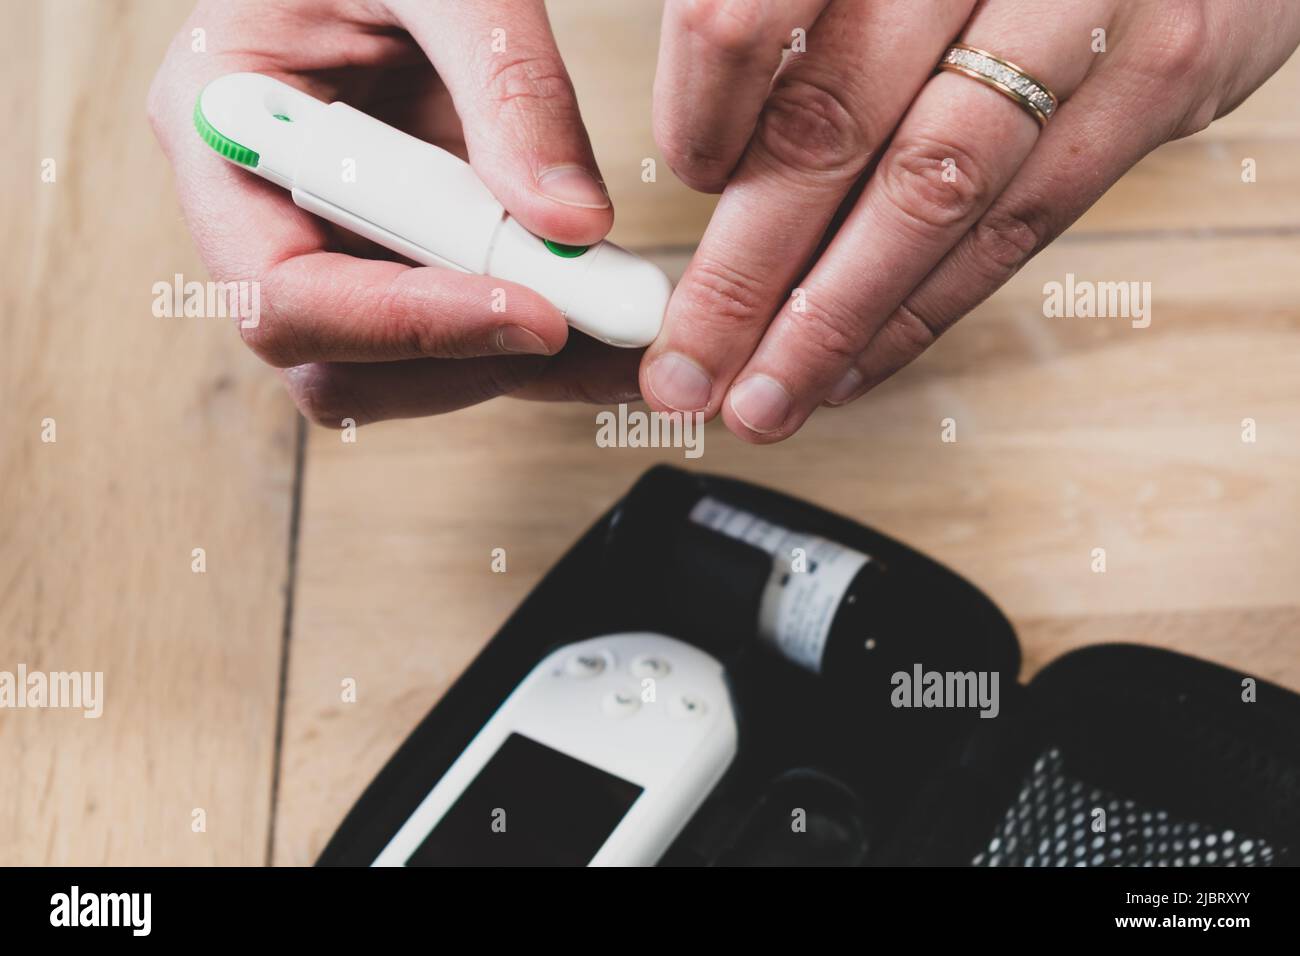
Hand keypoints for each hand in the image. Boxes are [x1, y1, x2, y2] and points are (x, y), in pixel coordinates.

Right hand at [149, 0, 638, 425]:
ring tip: (621, 326)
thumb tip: (570, 226)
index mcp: (224, 130)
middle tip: (594, 327)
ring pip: (403, 372)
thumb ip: (507, 84)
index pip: (279, 292)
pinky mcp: (404, 253)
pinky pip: (459, 338)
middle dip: (466, 357)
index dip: (402, 324)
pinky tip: (611, 326)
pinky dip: (539, 347)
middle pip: (335, 360)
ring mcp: (336, 240)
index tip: (532, 313)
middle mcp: (267, 208)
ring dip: (515, 365)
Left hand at [642, 0, 1299, 441]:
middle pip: (827, 127)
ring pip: (929, 195)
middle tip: (689, 366)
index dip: (699, 118)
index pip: (741, 16)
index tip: (688, 179)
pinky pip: (1022, 222)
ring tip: (766, 395)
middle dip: (744, 275)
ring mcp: (1081, 7)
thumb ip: (797, 19)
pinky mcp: (1159, 72)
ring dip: (832, 321)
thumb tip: (713, 145)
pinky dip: (926, 308)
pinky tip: (857, 361)